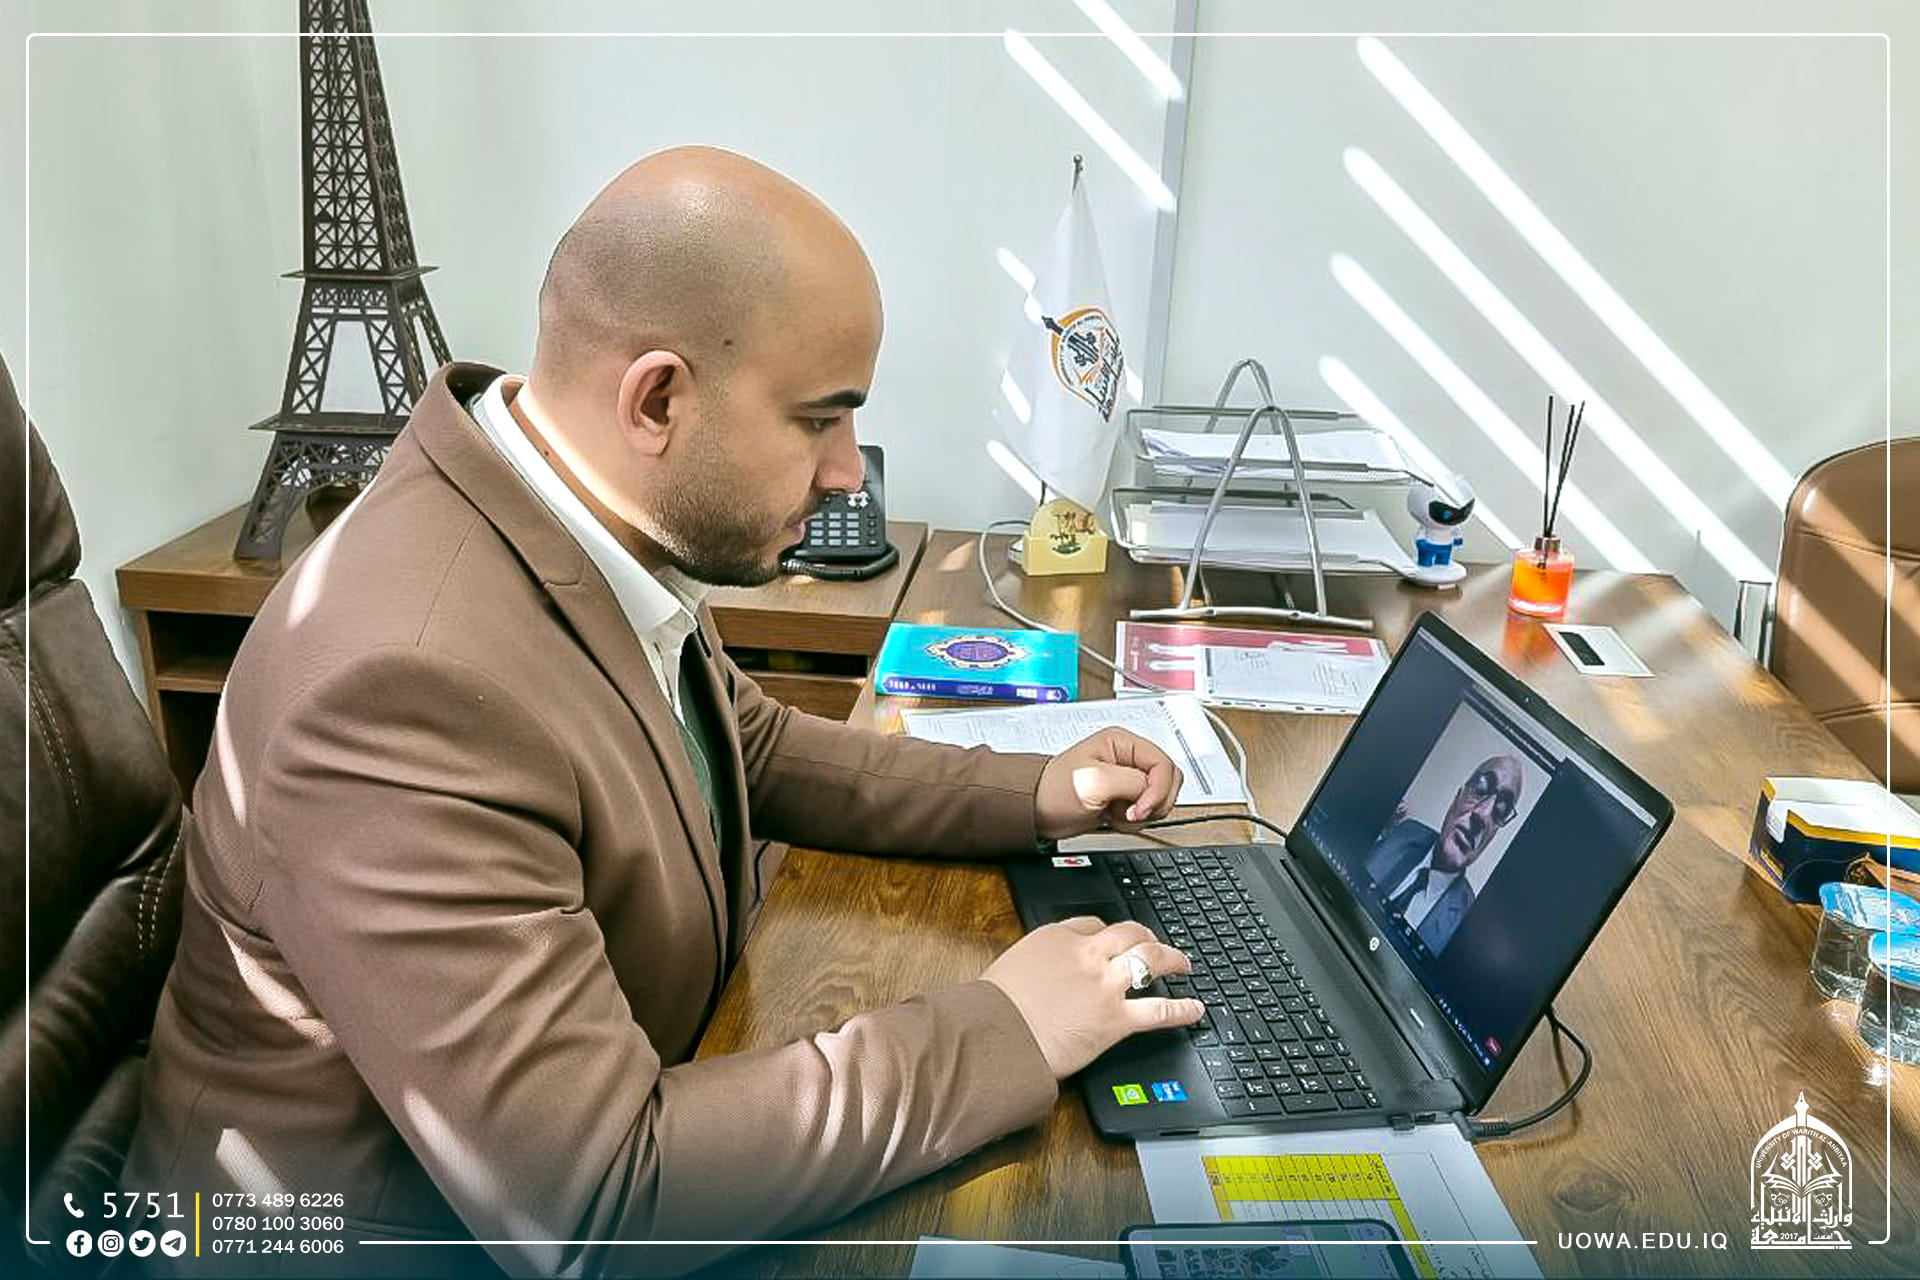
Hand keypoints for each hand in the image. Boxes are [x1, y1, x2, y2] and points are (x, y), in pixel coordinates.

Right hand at [983, 917, 1204, 1077]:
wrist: (998, 1034)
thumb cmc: (996, 1007)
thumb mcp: (1010, 965)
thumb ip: (1036, 961)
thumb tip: (1043, 970)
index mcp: (1058, 937)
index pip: (1091, 924)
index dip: (1105, 932)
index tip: (1110, 939)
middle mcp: (1087, 954)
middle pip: (1129, 933)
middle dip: (1146, 936)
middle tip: (1155, 942)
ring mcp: (1105, 985)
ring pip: (1151, 960)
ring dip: (1172, 959)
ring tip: (1184, 964)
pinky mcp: (1116, 1019)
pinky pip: (1158, 1010)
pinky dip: (1181, 1009)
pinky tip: (1194, 1008)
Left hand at [1034, 727, 1181, 839]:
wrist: (1039, 812)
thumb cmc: (1055, 790)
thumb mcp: (1095, 781)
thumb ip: (1132, 782)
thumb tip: (1151, 790)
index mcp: (1123, 743)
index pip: (1163, 764)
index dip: (1158, 790)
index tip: (1139, 809)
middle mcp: (1129, 758)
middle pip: (1169, 780)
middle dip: (1154, 802)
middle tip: (1130, 812)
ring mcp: (1129, 779)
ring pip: (1162, 797)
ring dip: (1144, 813)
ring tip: (1117, 813)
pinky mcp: (1126, 798)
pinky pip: (1149, 811)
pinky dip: (1136, 821)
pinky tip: (1114, 818)